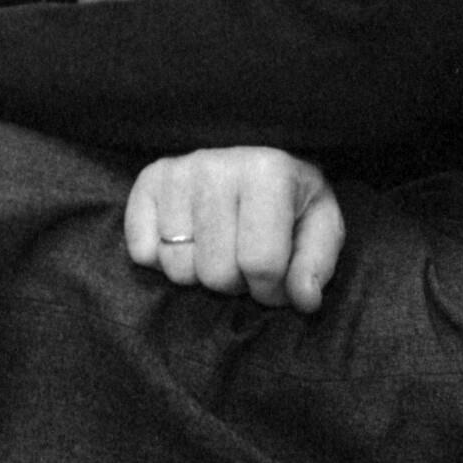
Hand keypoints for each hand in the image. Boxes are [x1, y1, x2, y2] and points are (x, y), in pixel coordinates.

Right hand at [125, 146, 344, 312]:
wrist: (255, 163)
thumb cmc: (291, 202)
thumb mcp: (320, 227)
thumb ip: (316, 264)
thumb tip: (303, 299)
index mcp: (268, 172)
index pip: (260, 263)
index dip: (270, 290)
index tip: (276, 282)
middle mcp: (216, 166)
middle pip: (215, 272)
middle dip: (234, 283)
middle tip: (243, 262)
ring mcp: (177, 173)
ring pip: (177, 266)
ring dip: (199, 273)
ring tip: (217, 250)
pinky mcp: (148, 182)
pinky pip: (142, 252)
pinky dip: (161, 260)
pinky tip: (187, 241)